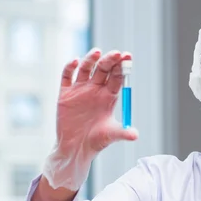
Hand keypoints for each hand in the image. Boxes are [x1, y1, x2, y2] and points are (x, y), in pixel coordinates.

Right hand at [43, 49, 137, 190]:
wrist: (75, 148)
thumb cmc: (96, 141)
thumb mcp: (111, 136)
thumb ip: (123, 133)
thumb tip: (135, 135)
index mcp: (109, 96)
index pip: (117, 77)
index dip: (122, 67)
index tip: (127, 57)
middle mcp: (96, 90)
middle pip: (103, 70)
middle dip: (110, 61)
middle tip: (116, 54)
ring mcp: (80, 90)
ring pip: (86, 69)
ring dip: (91, 59)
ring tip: (97, 52)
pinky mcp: (65, 94)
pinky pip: (67, 77)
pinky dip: (70, 67)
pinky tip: (76, 61)